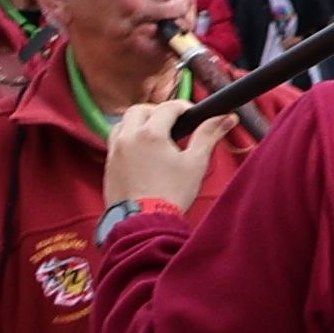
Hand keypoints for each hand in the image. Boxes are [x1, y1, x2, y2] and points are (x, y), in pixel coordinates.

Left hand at [98, 96, 203, 216]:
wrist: (145, 225)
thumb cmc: (171, 195)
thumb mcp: (195, 164)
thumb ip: (208, 136)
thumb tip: (225, 118)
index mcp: (150, 134)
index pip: (168, 107)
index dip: (183, 107)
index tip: (192, 115)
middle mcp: (128, 138)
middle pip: (139, 110)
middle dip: (156, 111)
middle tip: (172, 123)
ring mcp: (115, 152)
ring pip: (122, 124)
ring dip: (137, 123)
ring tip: (154, 137)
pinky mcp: (108, 166)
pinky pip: (115, 143)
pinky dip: (127, 140)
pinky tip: (141, 154)